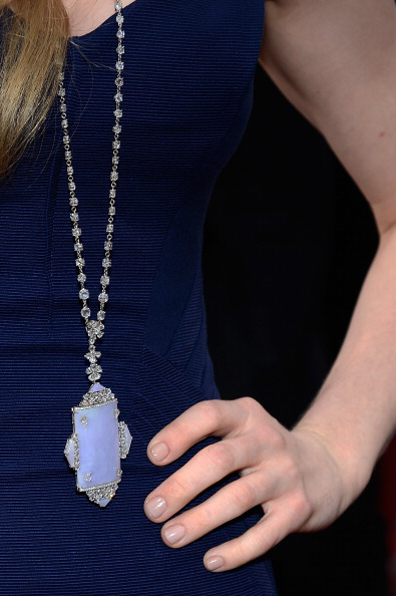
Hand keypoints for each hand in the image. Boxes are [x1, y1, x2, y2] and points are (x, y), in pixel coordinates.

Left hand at [144, 397, 348, 571]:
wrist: (326, 465)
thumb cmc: (264, 449)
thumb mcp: (241, 429)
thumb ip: (207, 439)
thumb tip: (151, 472)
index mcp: (246, 415)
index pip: (210, 414)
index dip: (180, 432)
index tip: (153, 456)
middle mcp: (267, 440)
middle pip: (219, 459)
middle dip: (181, 486)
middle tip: (151, 510)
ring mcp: (285, 474)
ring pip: (238, 497)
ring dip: (201, 519)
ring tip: (170, 536)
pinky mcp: (298, 508)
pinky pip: (265, 533)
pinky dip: (236, 549)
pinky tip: (211, 560)